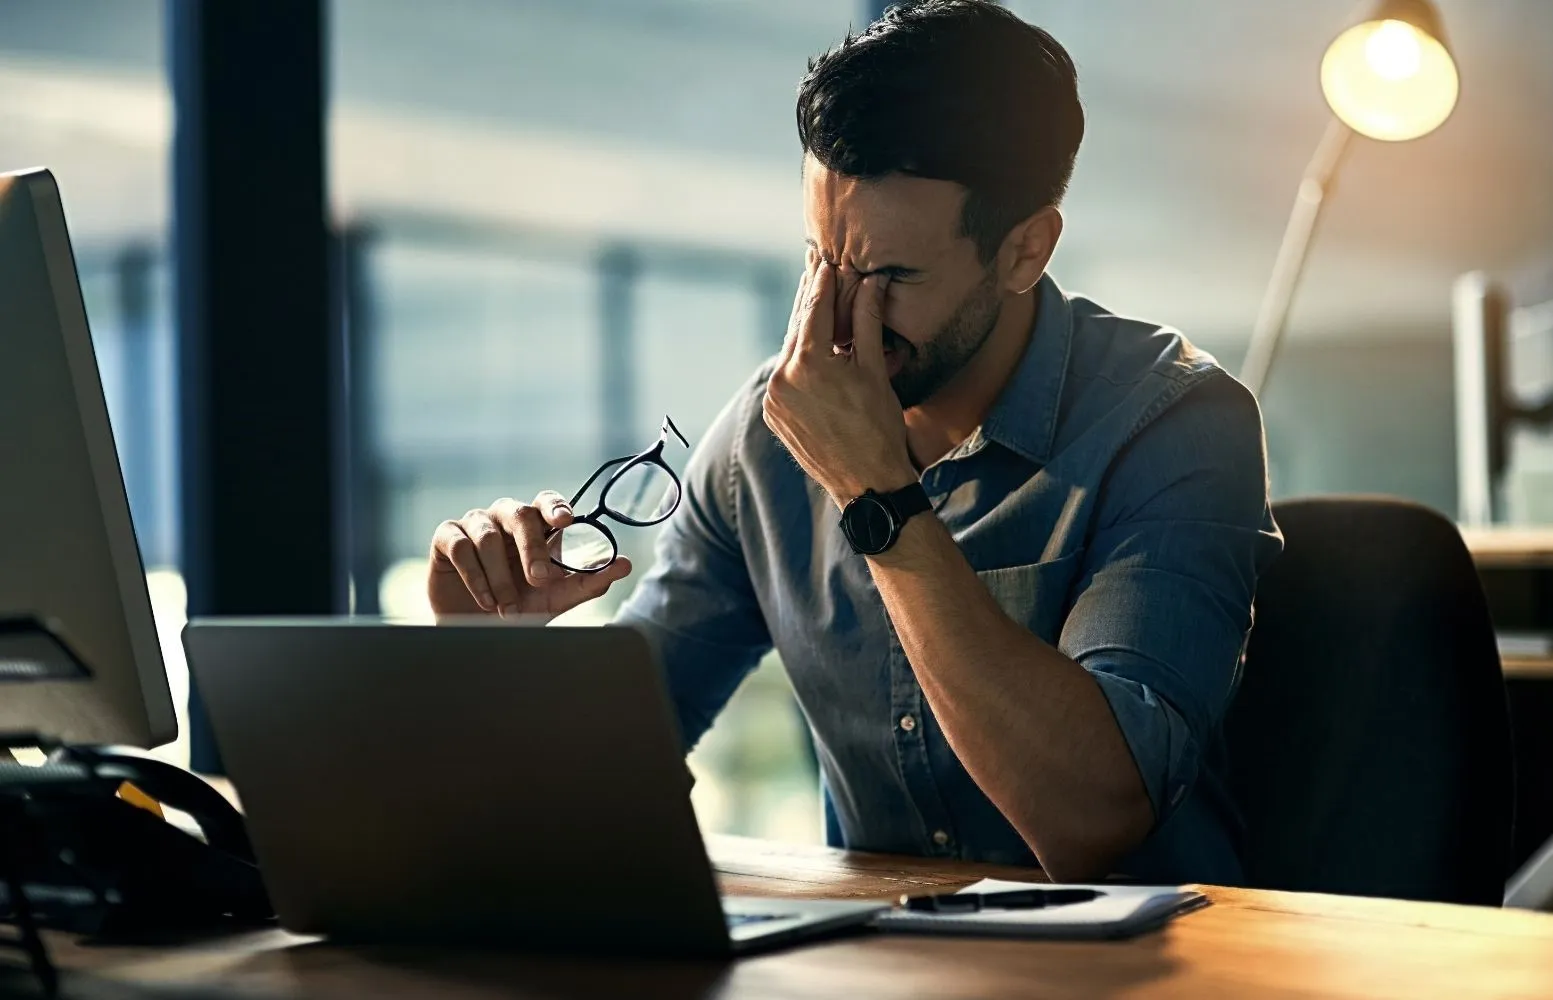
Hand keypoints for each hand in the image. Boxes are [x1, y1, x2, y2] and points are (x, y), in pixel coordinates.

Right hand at [427, 492, 631, 621]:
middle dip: (532, 549)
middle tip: (540, 580)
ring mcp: (475, 524)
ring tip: (507, 607)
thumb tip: (625, 565)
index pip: (547, 501)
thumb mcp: (558, 598)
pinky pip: (461, 547)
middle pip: (520, 514)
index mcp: (535, 526)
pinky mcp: (447, 537)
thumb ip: (590, 581)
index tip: (565, 520)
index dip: (555, 506)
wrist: (477, 632)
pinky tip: (486, 600)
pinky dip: (475, 577)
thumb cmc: (521, 606)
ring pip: (488, 536)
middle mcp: (505, 518)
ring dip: (501, 577)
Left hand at [762, 253, 916, 505]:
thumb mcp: (875, 369)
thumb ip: (866, 322)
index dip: (823, 283)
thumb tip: (871, 282)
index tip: (826, 261)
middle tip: (816, 273)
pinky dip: (798, 361)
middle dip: (810, 301)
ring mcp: (774, 399)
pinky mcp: (774, 415)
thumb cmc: (879, 427)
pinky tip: (813, 349)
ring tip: (817, 308)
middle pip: (798, 327)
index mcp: (808, 363)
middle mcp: (783, 378)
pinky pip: (785, 377)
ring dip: (804, 330)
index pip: (815, 309)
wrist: (866, 483)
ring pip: (789, 352)